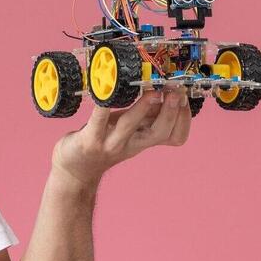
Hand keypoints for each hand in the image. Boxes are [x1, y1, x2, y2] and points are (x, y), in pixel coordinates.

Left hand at [51, 87, 192, 185]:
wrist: (75, 169)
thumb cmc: (104, 142)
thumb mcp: (130, 130)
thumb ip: (146, 116)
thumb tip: (164, 93)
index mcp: (143, 141)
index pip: (174, 136)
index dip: (184, 119)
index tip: (185, 98)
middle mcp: (130, 143)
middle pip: (159, 132)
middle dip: (170, 112)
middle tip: (175, 92)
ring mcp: (109, 142)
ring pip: (130, 125)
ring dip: (143, 108)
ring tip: (152, 92)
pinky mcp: (89, 138)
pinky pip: (97, 119)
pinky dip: (102, 105)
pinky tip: (106, 90)